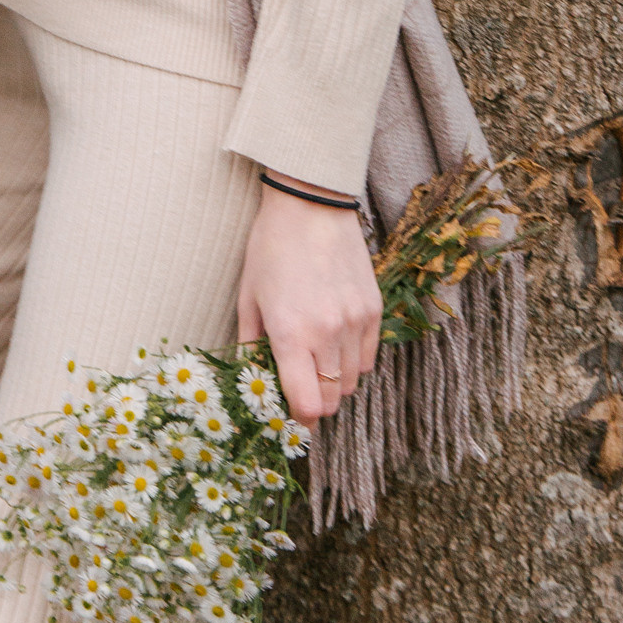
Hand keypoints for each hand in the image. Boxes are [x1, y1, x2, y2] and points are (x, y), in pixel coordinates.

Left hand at [236, 183, 381, 425]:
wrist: (311, 204)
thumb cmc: (271, 247)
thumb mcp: (248, 296)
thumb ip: (251, 344)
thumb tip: (253, 379)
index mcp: (290, 333)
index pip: (307, 405)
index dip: (299, 418)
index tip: (290, 413)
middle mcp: (327, 333)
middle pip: (332, 401)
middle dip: (315, 401)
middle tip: (300, 385)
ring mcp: (355, 322)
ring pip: (351, 382)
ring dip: (333, 382)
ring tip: (316, 359)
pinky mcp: (374, 310)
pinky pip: (368, 358)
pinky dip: (353, 361)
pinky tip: (335, 341)